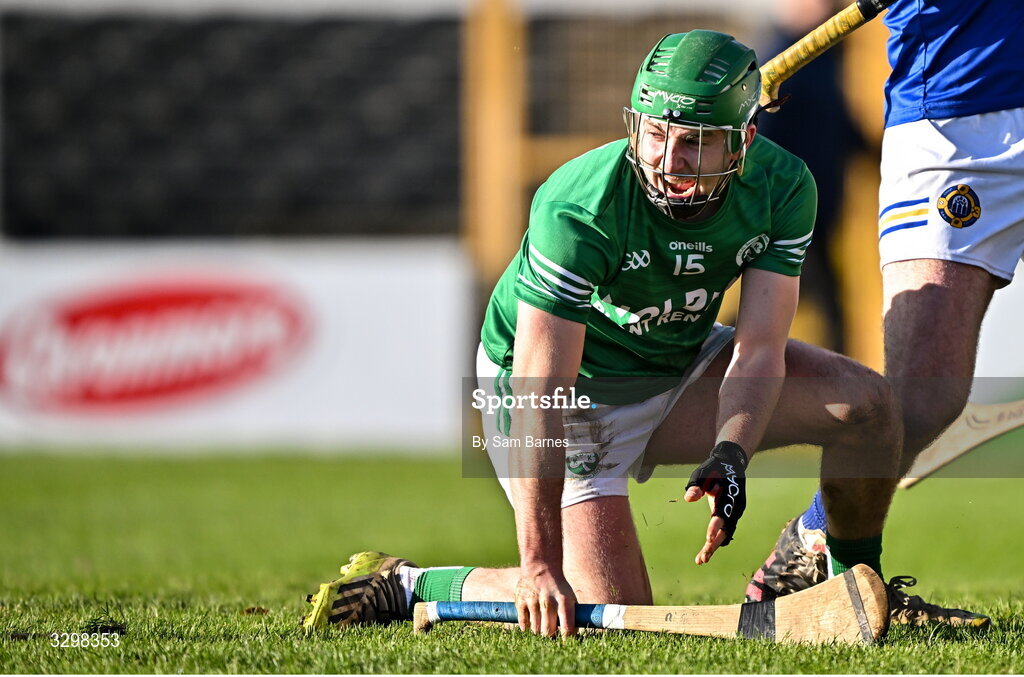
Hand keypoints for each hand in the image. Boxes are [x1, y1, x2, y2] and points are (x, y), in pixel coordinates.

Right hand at [514, 566, 577, 637]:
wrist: (540, 566)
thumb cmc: (558, 588)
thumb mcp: (570, 598)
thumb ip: (571, 617)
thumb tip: (573, 638)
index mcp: (564, 601)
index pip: (567, 628)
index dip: (566, 641)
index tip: (566, 646)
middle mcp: (549, 601)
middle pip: (548, 632)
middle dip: (550, 639)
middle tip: (551, 640)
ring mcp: (533, 601)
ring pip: (535, 630)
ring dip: (538, 634)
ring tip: (541, 631)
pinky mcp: (521, 601)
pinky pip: (523, 623)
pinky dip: (527, 628)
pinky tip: (531, 626)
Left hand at [684, 441, 747, 564]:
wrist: (730, 464)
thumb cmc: (714, 469)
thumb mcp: (703, 473)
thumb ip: (696, 485)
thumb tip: (688, 498)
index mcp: (728, 496)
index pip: (722, 514)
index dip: (715, 526)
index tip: (707, 538)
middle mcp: (735, 507)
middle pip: (726, 530)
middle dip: (714, 544)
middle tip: (702, 558)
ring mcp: (735, 513)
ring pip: (726, 534)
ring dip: (714, 547)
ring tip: (701, 560)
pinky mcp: (732, 516)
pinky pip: (725, 531)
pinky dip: (716, 541)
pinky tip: (706, 553)